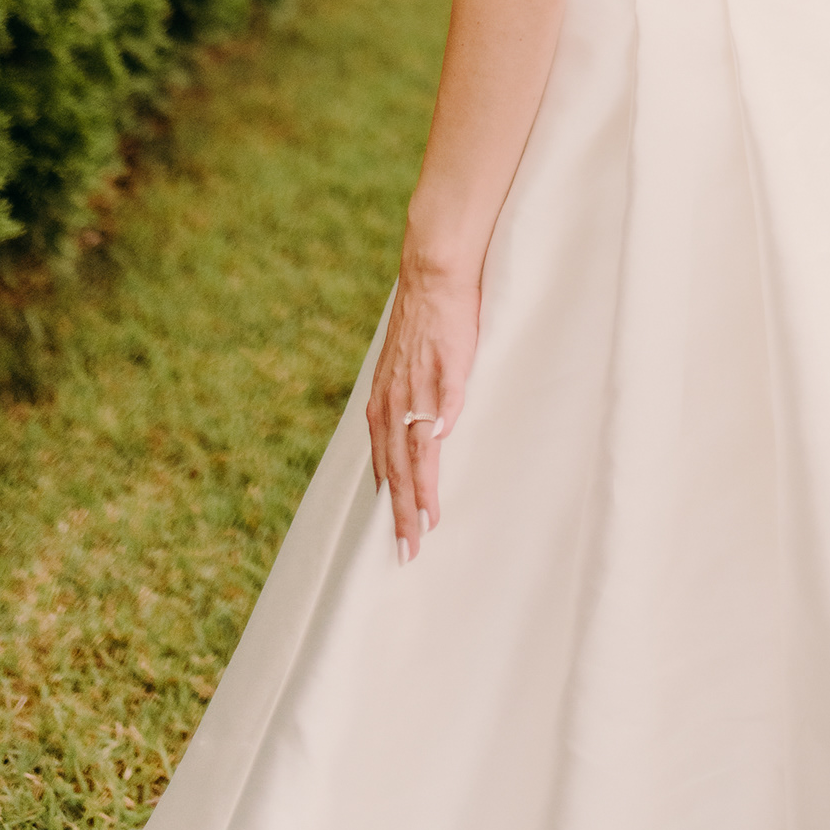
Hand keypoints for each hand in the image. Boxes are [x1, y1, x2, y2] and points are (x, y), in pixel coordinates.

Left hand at [366, 259, 478, 563]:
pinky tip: (446, 444)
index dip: (392, 505)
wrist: (432, 277)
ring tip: (426, 522)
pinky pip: (446, 400)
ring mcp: (420, 385)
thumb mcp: (404, 374)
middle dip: (401, 513)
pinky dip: (444, 422)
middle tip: (407, 552)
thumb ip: (406, 409)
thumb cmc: (424, 327)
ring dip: (420, 487)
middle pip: (397, 468)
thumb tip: (419, 442)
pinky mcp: (447, 364)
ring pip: (417, 446)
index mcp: (382, 406)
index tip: (399, 540)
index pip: (386, 467)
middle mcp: (393, 401)